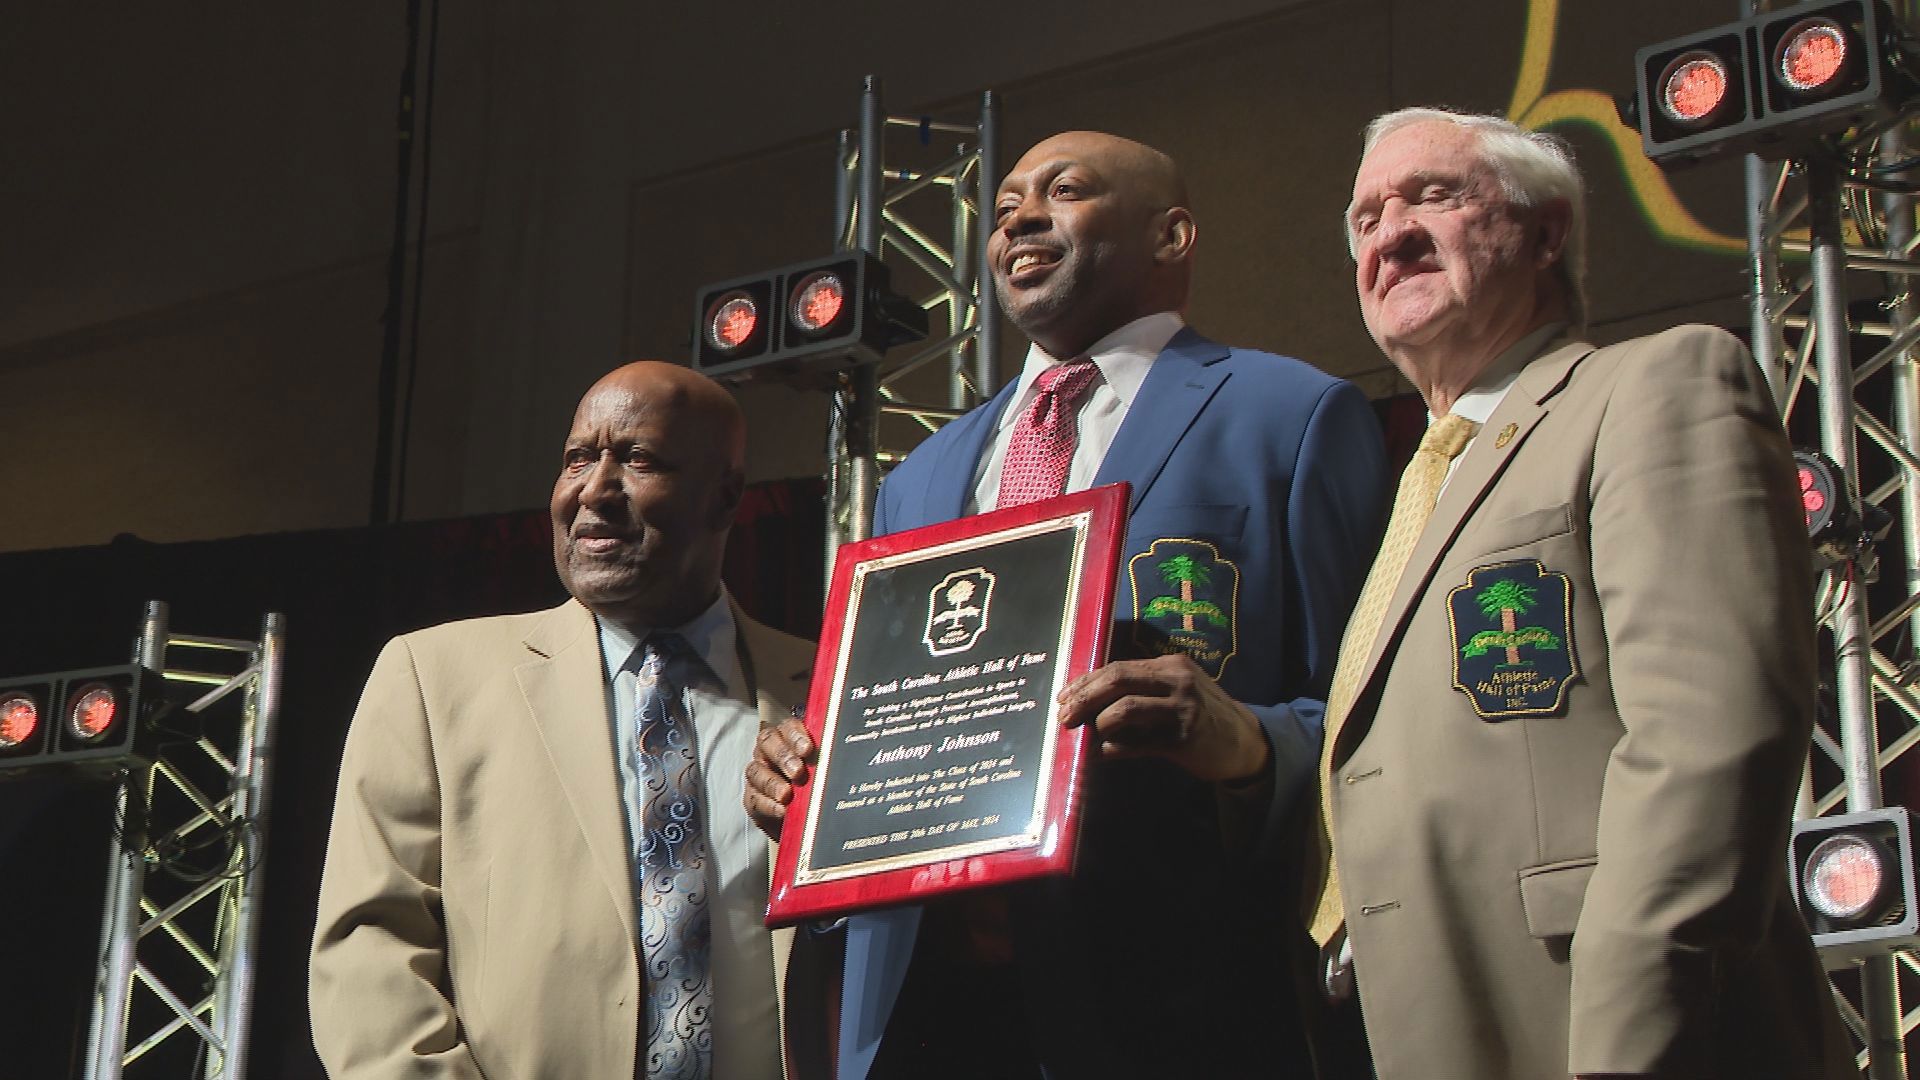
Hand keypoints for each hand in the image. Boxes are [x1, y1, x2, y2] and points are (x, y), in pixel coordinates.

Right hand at [745, 717, 814, 839]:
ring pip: (756, 771)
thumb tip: (841, 756)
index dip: (796, 736)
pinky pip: (754, 798)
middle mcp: (771, 751)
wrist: (805, 818)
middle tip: (797, 771)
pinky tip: (781, 810)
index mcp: (789, 738)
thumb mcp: (823, 770)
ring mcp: (759, 773)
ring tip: (786, 795)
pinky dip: (768, 805)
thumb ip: (826, 760)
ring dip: (772, 783)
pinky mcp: (753, 797)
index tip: (808, 749)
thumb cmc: (816, 786)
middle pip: (768, 742)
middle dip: (783, 756)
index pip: (788, 727)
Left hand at [1055, 653, 1270, 781]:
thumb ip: (1141, 690)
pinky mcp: (1183, 739)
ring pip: (1125, 709)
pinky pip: (1138, 744)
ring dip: (1099, 724)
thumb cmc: (1201, 716)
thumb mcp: (1176, 692)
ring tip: (1090, 735)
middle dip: (1084, 698)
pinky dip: (1115, 749)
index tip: (1064, 697)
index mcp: (1170, 665)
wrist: (1244, 742)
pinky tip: (1106, 753)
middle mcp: (1177, 681)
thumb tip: (1090, 701)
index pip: (1117, 667)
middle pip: (1117, 680)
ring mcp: (1182, 709)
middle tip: (1064, 717)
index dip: (1086, 681)